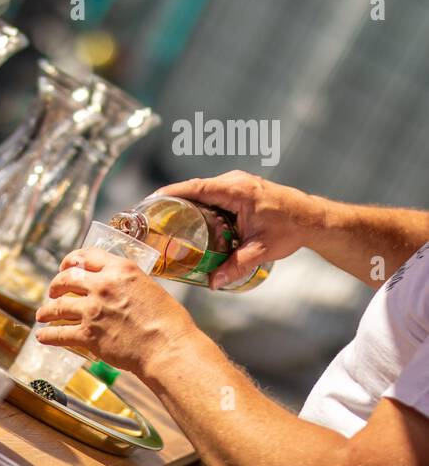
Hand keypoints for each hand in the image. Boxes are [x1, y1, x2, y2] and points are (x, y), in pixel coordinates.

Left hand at [35, 248, 199, 377]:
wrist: (168, 348)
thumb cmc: (168, 322)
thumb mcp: (150, 288)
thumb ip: (128, 284)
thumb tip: (117, 289)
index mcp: (120, 270)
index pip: (87, 256)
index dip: (71, 260)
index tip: (66, 265)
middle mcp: (103, 286)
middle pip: (67, 278)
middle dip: (56, 284)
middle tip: (53, 291)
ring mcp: (93, 310)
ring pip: (58, 306)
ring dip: (46, 310)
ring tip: (42, 315)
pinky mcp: (88, 334)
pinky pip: (60, 334)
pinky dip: (48, 335)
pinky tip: (42, 336)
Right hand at [154, 170, 321, 287]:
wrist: (314, 219)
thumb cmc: (292, 228)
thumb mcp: (261, 249)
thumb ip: (236, 265)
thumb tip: (214, 283)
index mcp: (238, 191)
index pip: (197, 188)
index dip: (172, 192)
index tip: (152, 200)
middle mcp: (235, 182)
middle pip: (195, 188)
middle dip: (172, 199)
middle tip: (152, 215)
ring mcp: (237, 183)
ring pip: (203, 190)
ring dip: (185, 201)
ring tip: (165, 217)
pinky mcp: (239, 190)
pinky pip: (212, 193)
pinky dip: (198, 203)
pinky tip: (189, 217)